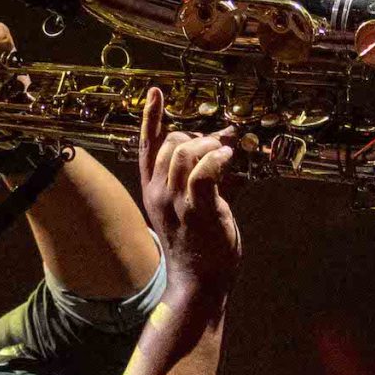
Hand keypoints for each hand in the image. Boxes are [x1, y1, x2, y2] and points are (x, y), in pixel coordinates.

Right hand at [136, 87, 242, 303]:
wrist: (197, 281)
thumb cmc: (197, 245)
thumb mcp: (188, 208)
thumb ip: (198, 180)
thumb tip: (221, 153)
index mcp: (153, 191)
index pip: (147, 146)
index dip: (151, 118)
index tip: (155, 93)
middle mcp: (159, 193)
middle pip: (169, 145)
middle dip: (196, 136)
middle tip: (216, 144)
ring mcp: (177, 202)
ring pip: (184, 153)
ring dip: (208, 145)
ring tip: (224, 150)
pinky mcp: (199, 210)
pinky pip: (203, 172)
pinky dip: (216, 158)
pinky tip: (227, 157)